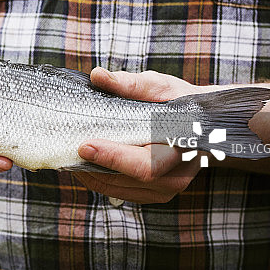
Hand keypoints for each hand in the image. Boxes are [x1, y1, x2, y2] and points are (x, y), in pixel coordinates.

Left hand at [74, 68, 208, 202]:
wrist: (203, 124)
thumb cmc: (180, 102)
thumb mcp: (160, 86)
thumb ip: (130, 84)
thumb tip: (97, 75)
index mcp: (180, 147)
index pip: (145, 164)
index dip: (113, 157)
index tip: (84, 145)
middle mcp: (176, 175)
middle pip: (128, 180)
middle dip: (94, 167)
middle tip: (66, 150)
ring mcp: (166, 189)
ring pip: (120, 190)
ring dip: (92, 176)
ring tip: (69, 156)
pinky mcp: (154, 194)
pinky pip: (121, 193)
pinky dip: (99, 180)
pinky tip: (84, 164)